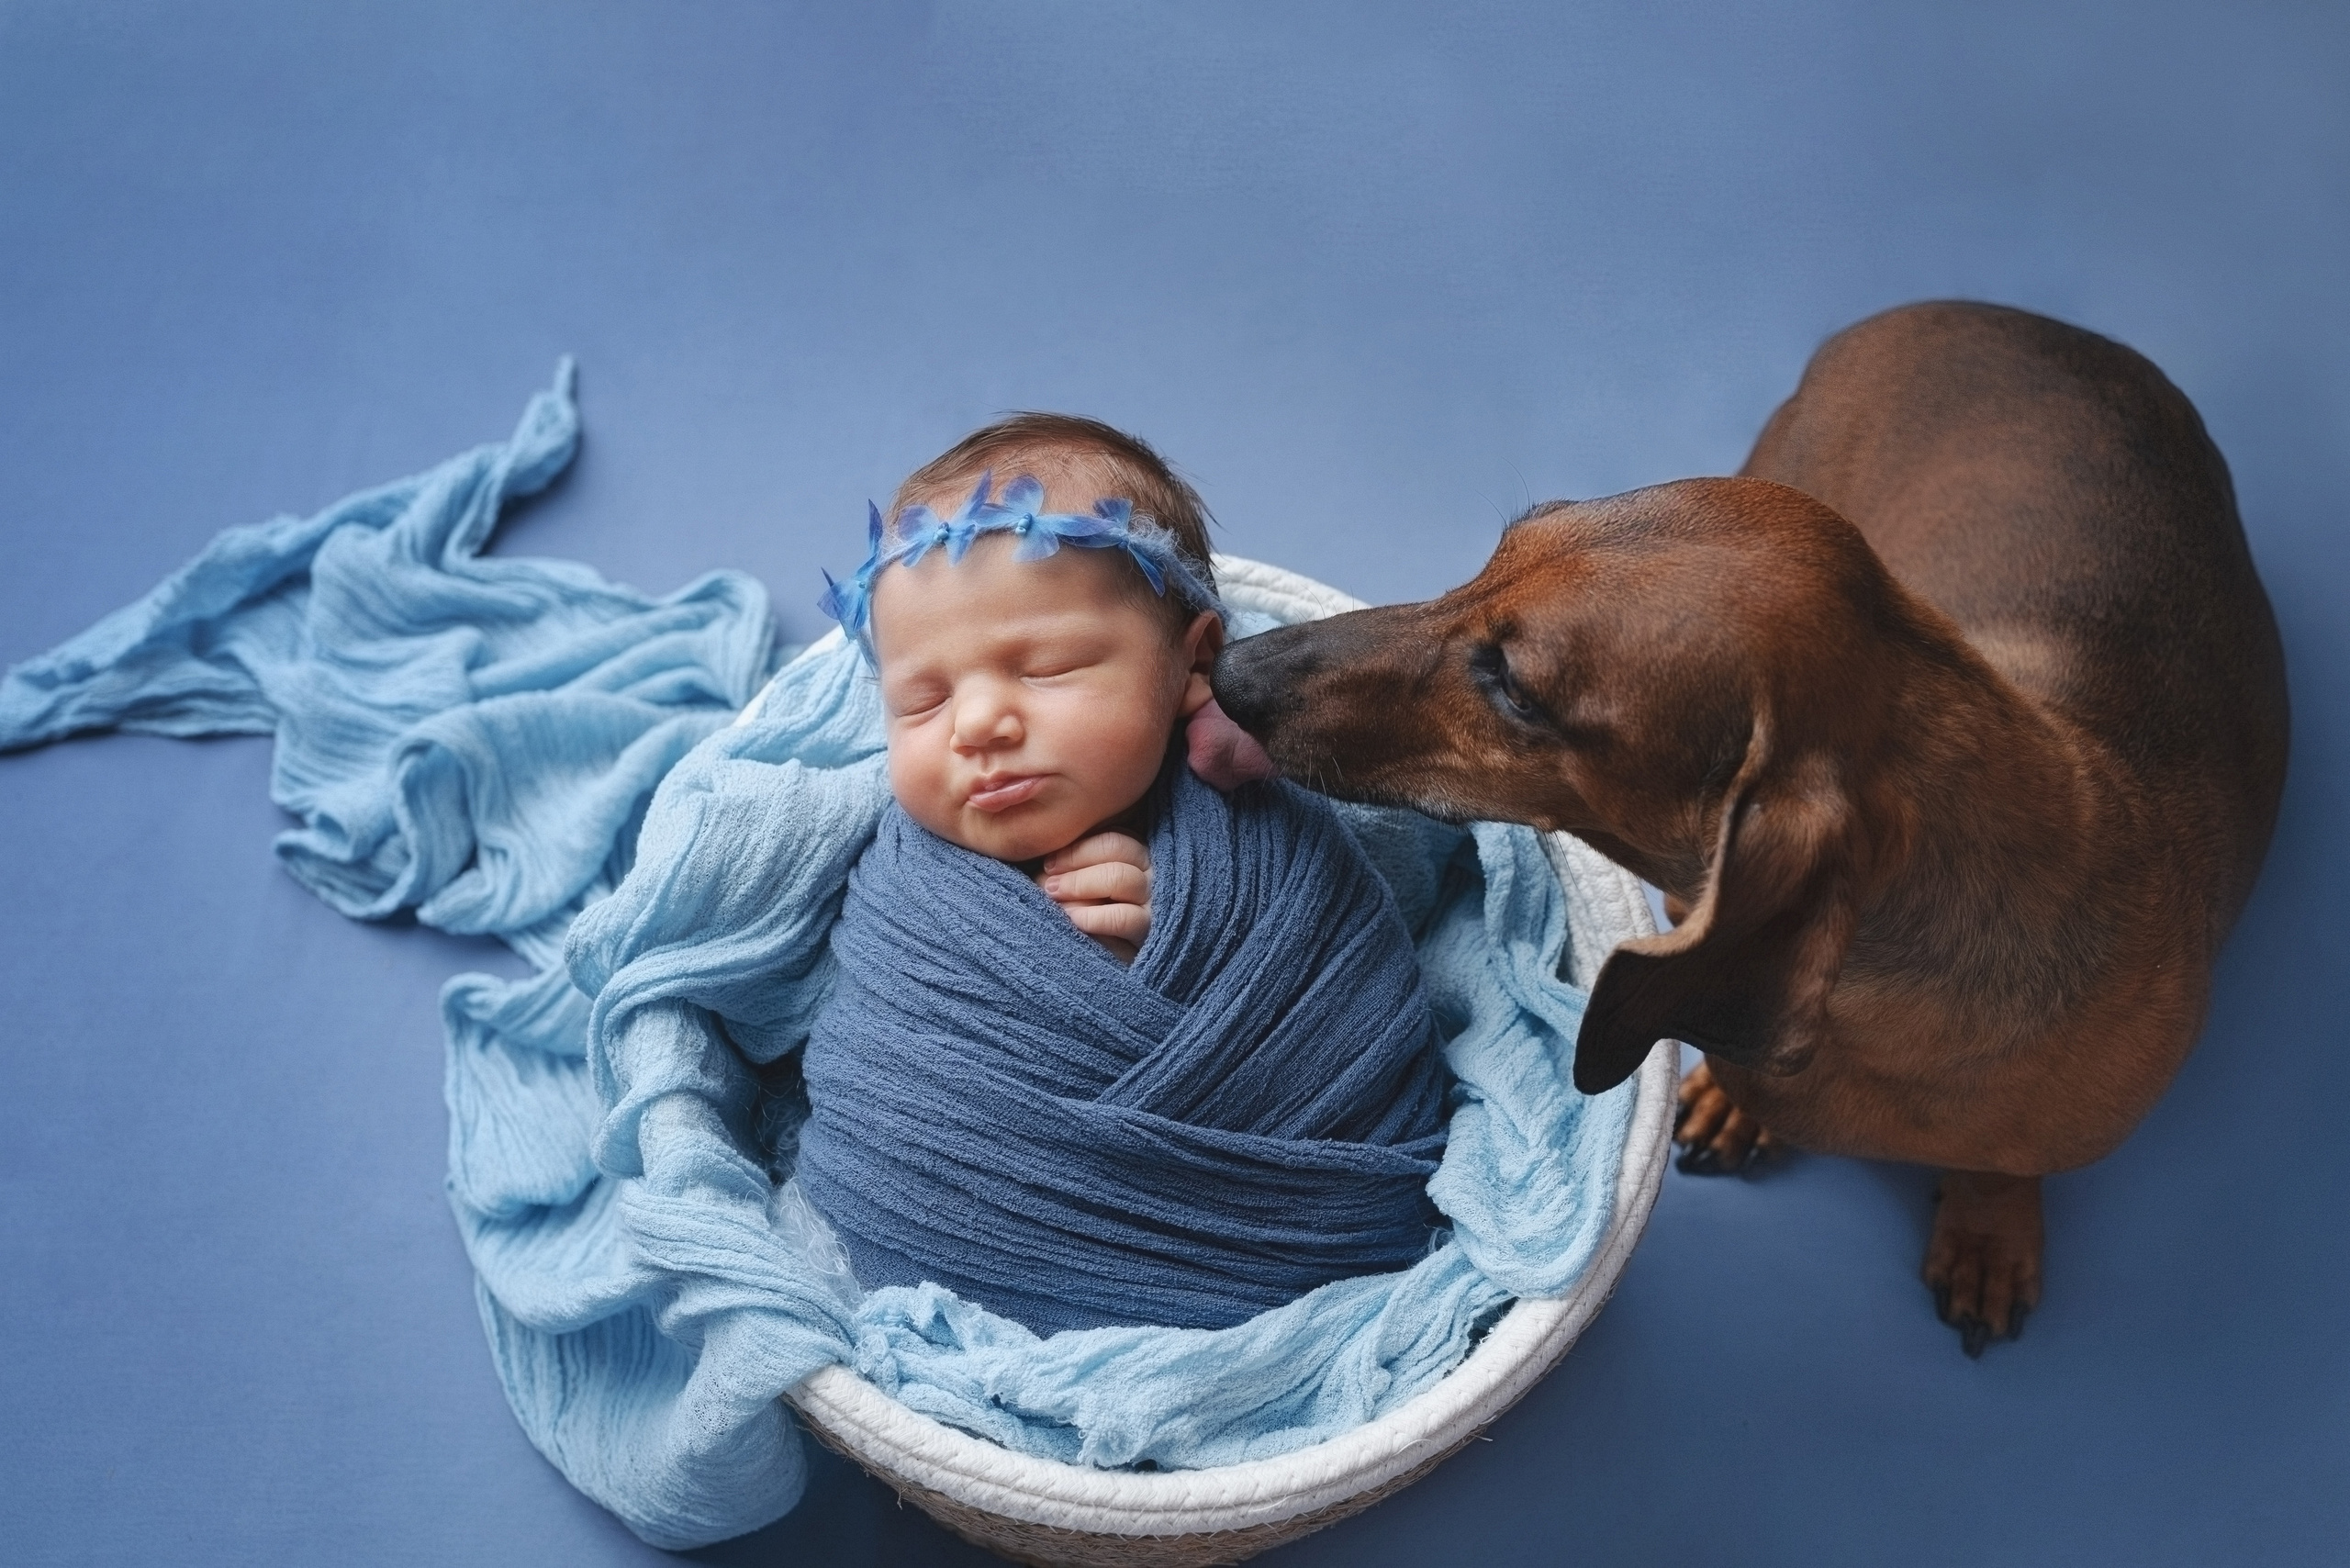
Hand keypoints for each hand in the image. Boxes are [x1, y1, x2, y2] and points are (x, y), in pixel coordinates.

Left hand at [1037, 831, 1150, 962]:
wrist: (1104, 977)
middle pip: (1118, 852)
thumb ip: (1075, 872)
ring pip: (1120, 877)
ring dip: (1080, 884)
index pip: (1114, 839)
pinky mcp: (1152, 937)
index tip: (1049, 864)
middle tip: (1048, 885)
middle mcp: (1155, 878)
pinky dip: (1092, 916)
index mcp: (1141, 861)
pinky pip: (1123, 918)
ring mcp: (1157, 906)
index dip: (1078, 849)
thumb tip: (1047, 865)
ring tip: (1056, 900)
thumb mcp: (1086, 894)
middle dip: (1075, 864)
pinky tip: (1073, 921)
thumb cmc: (1093, 926)